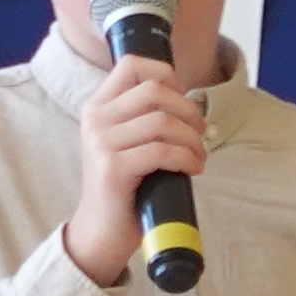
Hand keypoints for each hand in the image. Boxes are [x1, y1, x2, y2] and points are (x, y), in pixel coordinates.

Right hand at [59, 47, 210, 288]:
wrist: (101, 232)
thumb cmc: (125, 186)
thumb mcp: (128, 142)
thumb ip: (145, 117)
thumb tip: (188, 101)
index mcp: (98, 106)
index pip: (132, 64)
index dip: (166, 75)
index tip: (182, 100)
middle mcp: (95, 119)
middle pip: (154, 90)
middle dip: (188, 110)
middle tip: (199, 133)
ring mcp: (101, 143)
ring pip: (162, 121)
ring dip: (192, 139)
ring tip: (198, 156)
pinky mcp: (113, 168)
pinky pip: (162, 151)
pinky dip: (187, 158)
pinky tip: (193, 169)